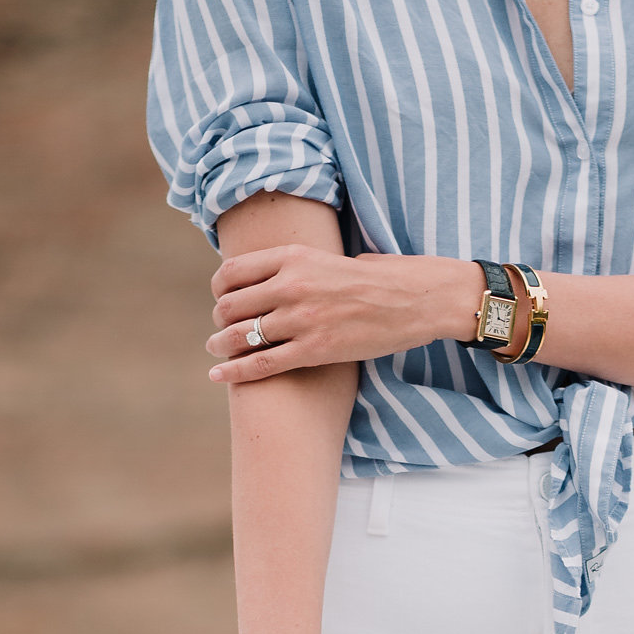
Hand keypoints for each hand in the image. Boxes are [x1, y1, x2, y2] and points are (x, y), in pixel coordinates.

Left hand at [208, 244, 479, 383]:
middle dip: (220, 319)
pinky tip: (217, 376)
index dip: (219, 288)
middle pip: (231, 305)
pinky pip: (261, 365)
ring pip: (240, 335)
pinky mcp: (314, 351)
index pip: (233, 271)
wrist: (416, 299)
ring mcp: (301, 319)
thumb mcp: (332, 256)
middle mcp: (291, 285)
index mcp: (294, 256)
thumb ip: (299, 266)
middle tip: (222, 328)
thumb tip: (276, 276)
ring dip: (222, 345)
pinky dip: (234, 372)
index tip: (223, 298)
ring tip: (217, 350)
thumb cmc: (380, 277)